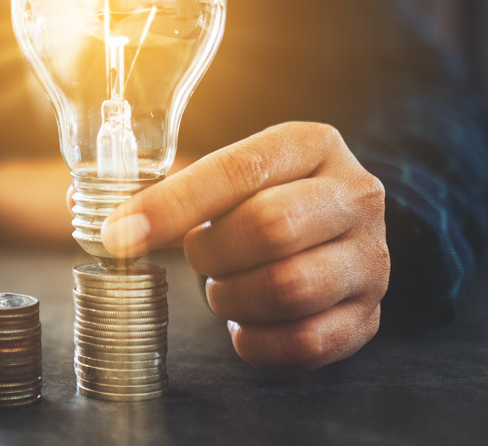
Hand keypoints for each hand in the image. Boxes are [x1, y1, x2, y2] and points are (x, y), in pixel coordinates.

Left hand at [101, 122, 388, 368]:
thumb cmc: (267, 200)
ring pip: (290, 288)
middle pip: (271, 228)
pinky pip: (306, 342)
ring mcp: (371, 258)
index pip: (239, 170)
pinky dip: (258, 341)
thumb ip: (181, 191)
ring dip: (233, 298)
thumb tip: (115, 228)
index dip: (172, 205)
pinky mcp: (370, 315)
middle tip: (199, 259)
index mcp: (315, 145)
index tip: (120, 234)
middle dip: (213, 254)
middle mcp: (356, 196)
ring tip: (225, 289)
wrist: (333, 234)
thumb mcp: (236, 176)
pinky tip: (245, 324)